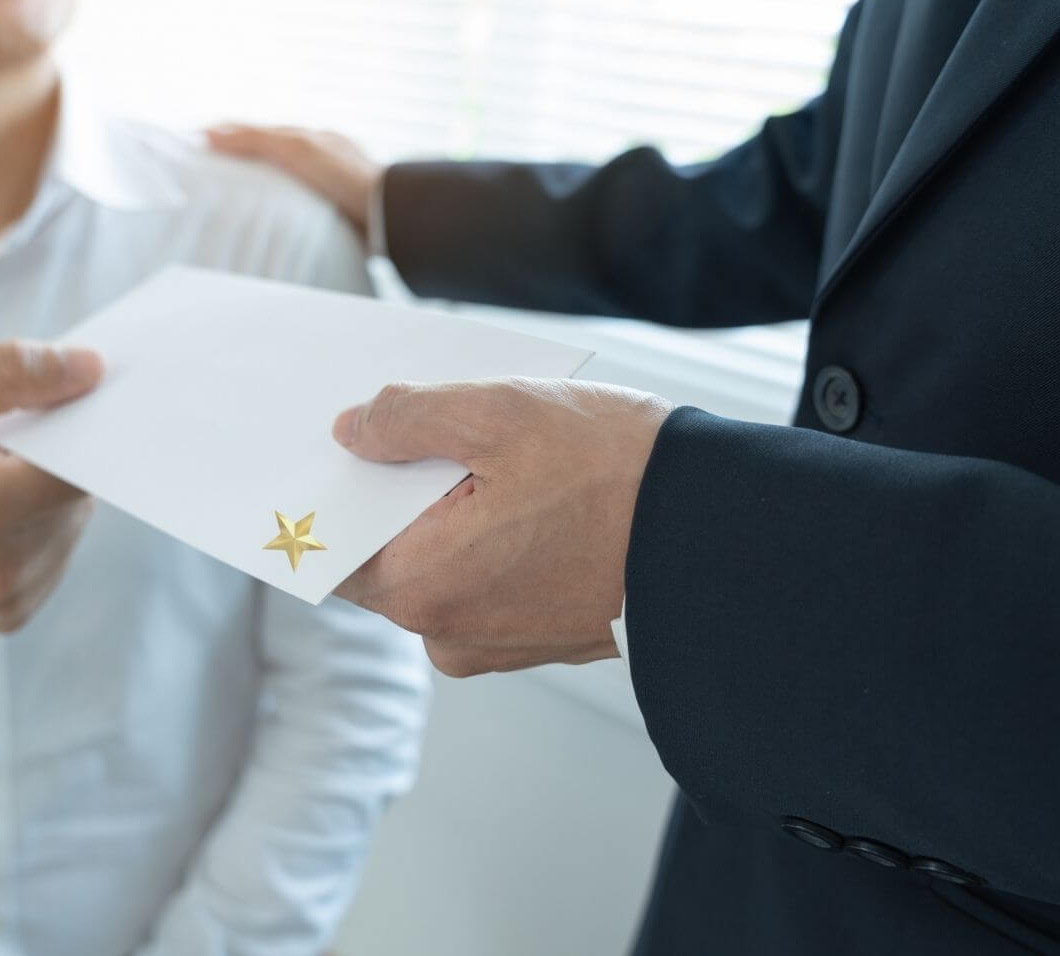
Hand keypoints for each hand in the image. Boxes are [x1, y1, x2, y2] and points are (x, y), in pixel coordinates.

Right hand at [0, 341, 103, 643]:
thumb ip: (7, 372)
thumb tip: (91, 370)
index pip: (75, 464)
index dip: (80, 424)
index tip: (70, 397)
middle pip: (77, 493)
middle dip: (52, 455)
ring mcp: (3, 601)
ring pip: (72, 521)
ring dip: (44, 490)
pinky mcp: (10, 615)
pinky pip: (57, 550)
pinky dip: (35, 523)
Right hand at [206, 124, 383, 231]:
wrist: (390, 216)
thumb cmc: (347, 177)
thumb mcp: (297, 150)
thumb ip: (255, 140)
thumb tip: (209, 132)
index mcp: (313, 138)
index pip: (261, 131)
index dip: (228, 134)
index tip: (197, 142)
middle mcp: (322, 158)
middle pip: (273, 155)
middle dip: (242, 159)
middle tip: (207, 172)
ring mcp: (330, 187)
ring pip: (286, 182)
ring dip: (261, 187)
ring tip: (230, 201)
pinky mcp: (336, 214)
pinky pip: (299, 207)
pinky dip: (280, 209)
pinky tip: (270, 221)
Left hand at [332, 378, 672, 675]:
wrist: (723, 541)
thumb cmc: (618, 478)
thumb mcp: (501, 415)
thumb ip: (409, 419)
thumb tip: (352, 431)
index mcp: (423, 588)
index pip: (336, 544)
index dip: (338, 488)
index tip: (347, 443)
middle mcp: (449, 633)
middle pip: (392, 550)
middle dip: (405, 489)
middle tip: (439, 427)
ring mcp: (496, 644)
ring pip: (445, 561)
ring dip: (458, 509)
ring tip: (504, 453)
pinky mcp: (540, 637)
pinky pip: (491, 578)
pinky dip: (497, 535)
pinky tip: (537, 489)